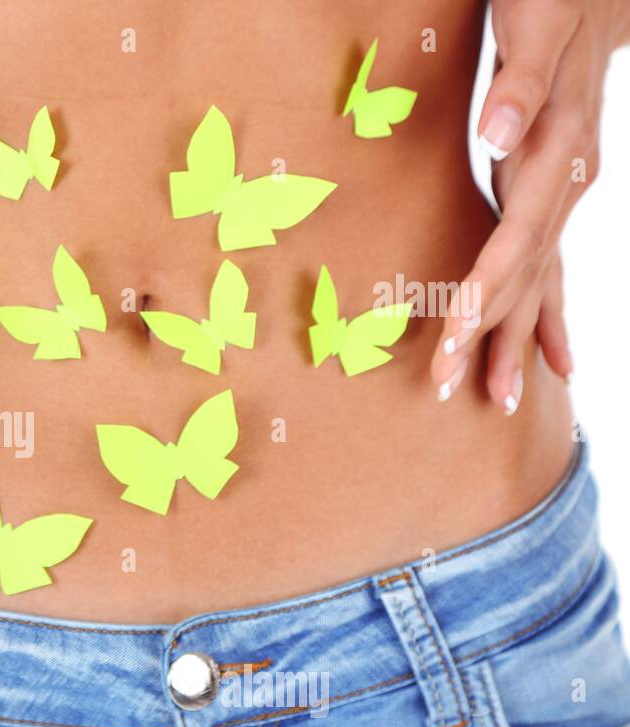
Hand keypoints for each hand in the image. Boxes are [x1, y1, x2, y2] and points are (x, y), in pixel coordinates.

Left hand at [431, 0, 626, 409]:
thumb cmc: (551, 0)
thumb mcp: (534, 30)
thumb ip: (518, 87)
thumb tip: (497, 135)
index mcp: (556, 154)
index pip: (514, 243)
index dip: (483, 293)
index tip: (451, 338)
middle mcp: (566, 184)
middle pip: (524, 278)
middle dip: (485, 338)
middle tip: (447, 391)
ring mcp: (564, 192)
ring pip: (539, 281)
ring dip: (514, 340)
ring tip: (496, 400)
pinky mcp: (552, 191)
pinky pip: (550, 264)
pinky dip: (547, 313)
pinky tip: (552, 358)